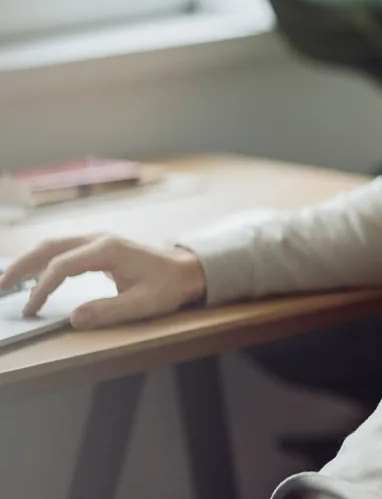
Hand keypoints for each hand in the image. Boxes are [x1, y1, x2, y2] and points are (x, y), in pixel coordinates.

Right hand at [0, 235, 206, 328]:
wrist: (186, 270)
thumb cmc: (167, 286)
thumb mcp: (142, 304)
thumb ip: (108, 311)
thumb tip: (73, 318)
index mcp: (108, 249)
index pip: (63, 264)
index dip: (42, 287)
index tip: (30, 309)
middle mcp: (99, 240)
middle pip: (51, 247)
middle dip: (21, 266)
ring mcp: (98, 241)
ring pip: (54, 245)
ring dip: (28, 262)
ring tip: (5, 282)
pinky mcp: (98, 248)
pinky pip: (63, 250)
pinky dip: (42, 261)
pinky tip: (30, 276)